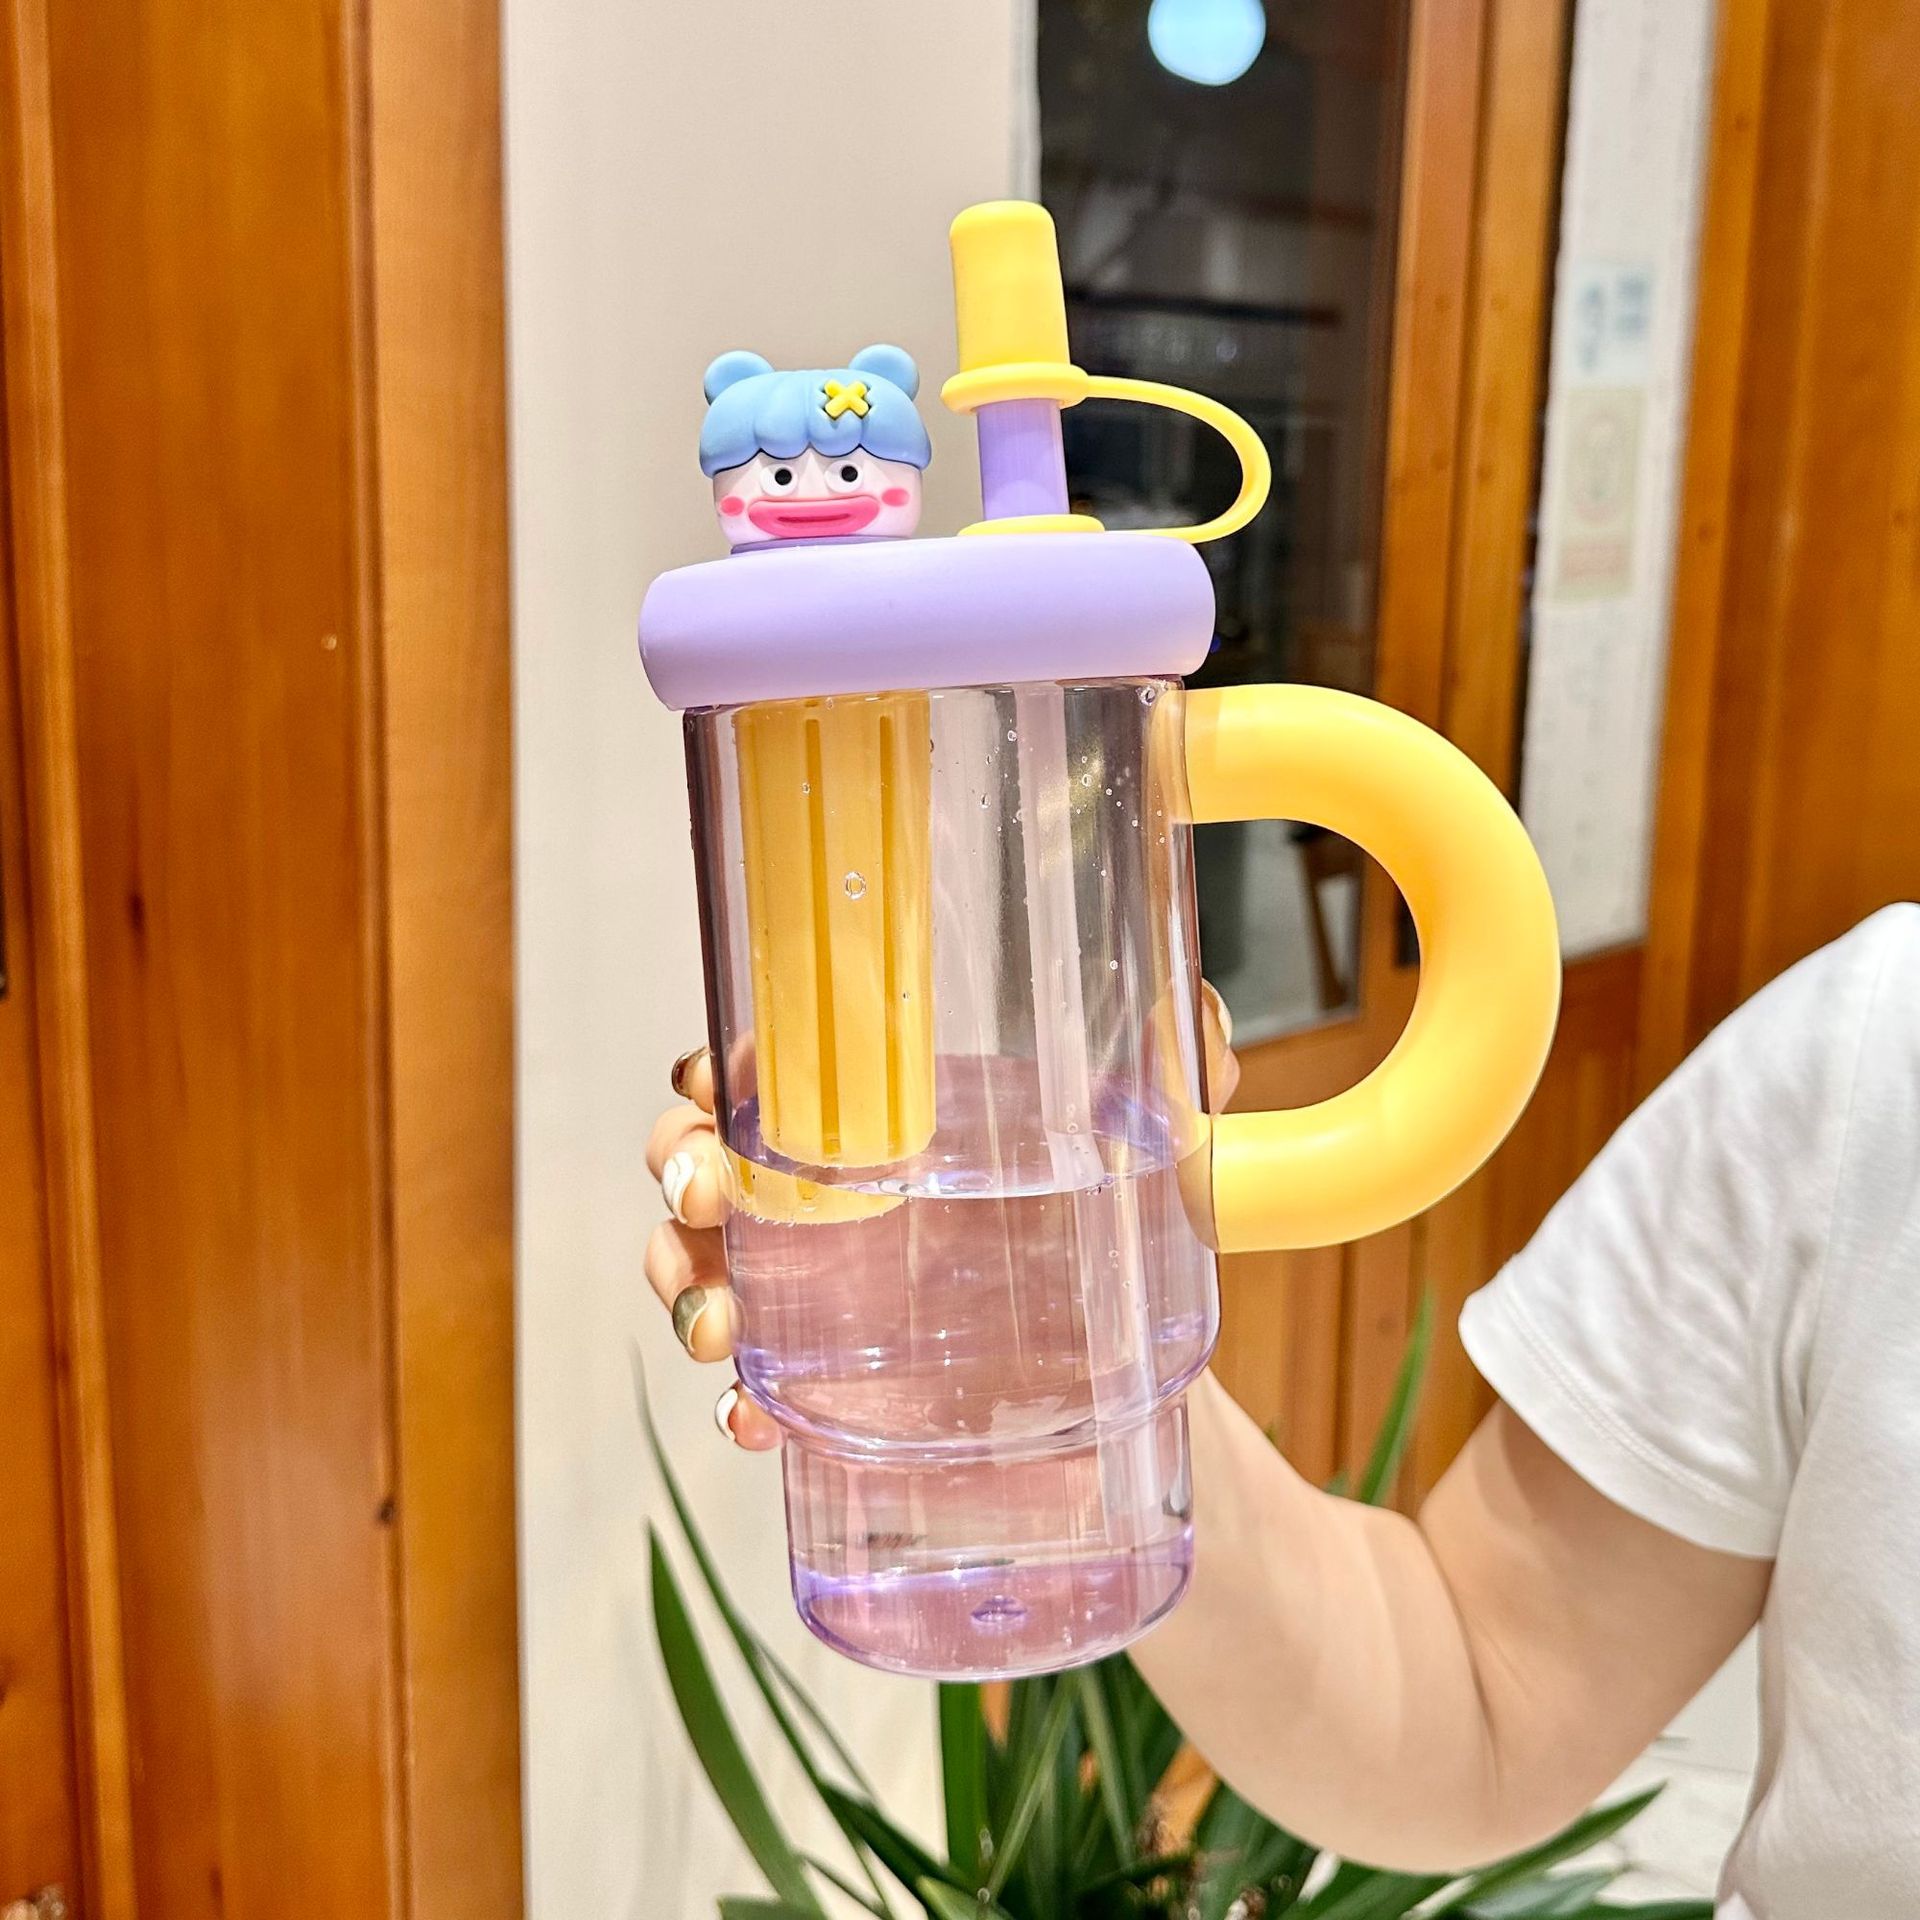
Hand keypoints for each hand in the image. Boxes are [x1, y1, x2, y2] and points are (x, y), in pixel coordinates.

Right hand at [645, 984, 1240, 1450]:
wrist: (1155, 1411)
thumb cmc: (1134, 1256)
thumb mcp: (1168, 1166)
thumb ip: (1186, 1082)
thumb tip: (1206, 1012)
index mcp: (896, 1127)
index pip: (776, 1074)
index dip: (717, 1068)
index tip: (711, 1081)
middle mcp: (840, 1205)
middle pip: (708, 1162)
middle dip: (679, 1170)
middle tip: (707, 1199)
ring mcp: (823, 1303)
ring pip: (703, 1273)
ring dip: (684, 1290)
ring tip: (719, 1332)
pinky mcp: (832, 1398)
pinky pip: (751, 1392)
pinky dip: (735, 1404)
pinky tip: (752, 1420)